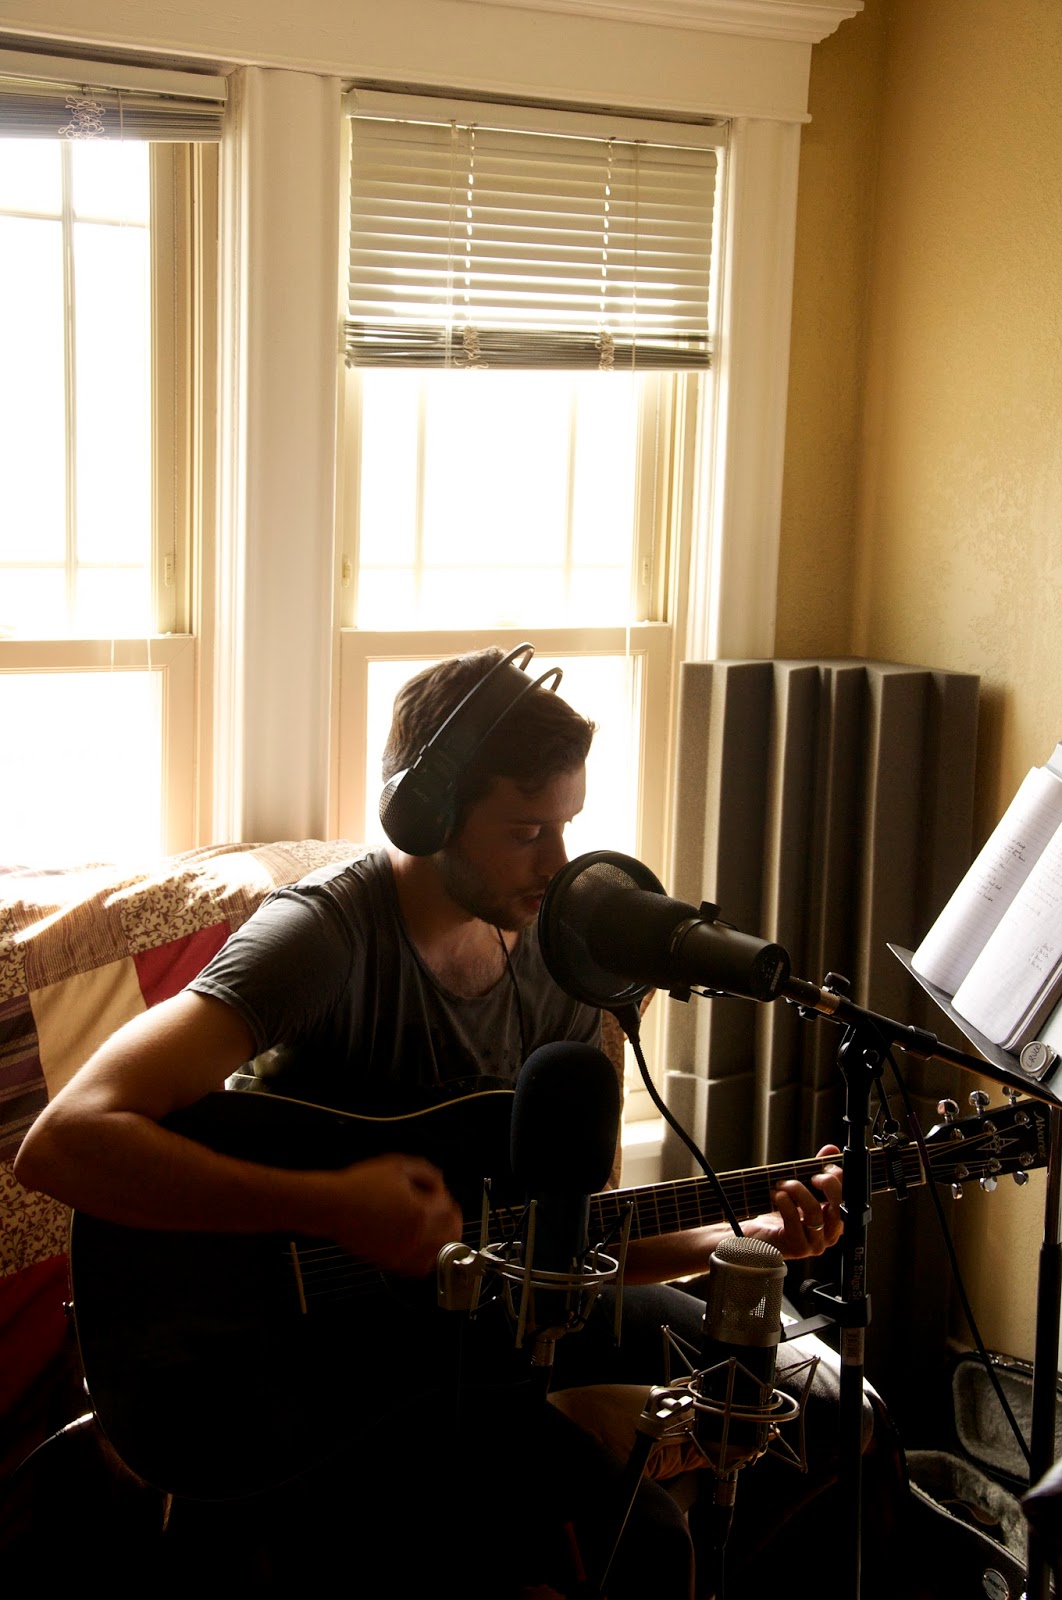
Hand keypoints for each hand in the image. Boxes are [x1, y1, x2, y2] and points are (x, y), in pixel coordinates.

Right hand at [329, 1154, 463, 1275]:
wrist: (333, 1206)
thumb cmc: (360, 1185)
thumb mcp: (397, 1165)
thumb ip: (426, 1171)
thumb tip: (439, 1182)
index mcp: (421, 1212)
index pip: (448, 1207)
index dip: (444, 1196)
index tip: (436, 1191)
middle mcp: (416, 1236)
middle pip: (452, 1235)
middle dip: (452, 1221)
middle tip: (446, 1212)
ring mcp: (404, 1252)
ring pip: (439, 1255)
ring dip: (443, 1241)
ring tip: (438, 1231)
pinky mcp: (391, 1262)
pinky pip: (419, 1268)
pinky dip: (426, 1259)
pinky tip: (422, 1247)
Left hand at [741, 1145, 842, 1258]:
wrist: (756, 1235)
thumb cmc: (779, 1213)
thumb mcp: (800, 1188)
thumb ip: (816, 1169)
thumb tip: (831, 1149)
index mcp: (834, 1220)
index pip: (849, 1201)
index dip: (840, 1181)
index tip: (826, 1166)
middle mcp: (829, 1234)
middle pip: (840, 1208)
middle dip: (828, 1185)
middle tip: (813, 1176)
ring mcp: (815, 1244)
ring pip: (815, 1212)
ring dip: (798, 1190)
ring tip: (783, 1184)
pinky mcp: (797, 1249)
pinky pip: (794, 1222)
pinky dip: (786, 1204)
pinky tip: (777, 1195)